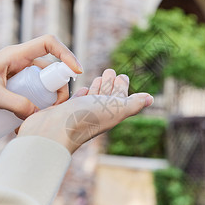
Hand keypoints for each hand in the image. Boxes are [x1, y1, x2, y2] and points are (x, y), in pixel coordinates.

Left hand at [0, 35, 81, 130]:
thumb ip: (16, 104)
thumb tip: (39, 116)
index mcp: (15, 54)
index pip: (49, 44)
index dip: (66, 55)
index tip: (76, 73)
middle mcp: (18, 62)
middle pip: (49, 69)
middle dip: (58, 87)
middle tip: (56, 107)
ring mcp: (15, 74)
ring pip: (41, 84)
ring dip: (46, 100)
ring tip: (40, 118)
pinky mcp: (10, 86)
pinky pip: (30, 93)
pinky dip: (34, 105)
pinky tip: (26, 122)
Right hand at [17, 69, 153, 153]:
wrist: (54, 132)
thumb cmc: (85, 119)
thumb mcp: (114, 109)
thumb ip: (132, 104)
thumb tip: (150, 98)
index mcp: (110, 113)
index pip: (119, 97)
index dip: (122, 86)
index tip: (123, 76)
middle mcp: (96, 113)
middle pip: (106, 96)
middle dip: (109, 84)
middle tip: (110, 72)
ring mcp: (79, 112)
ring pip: (91, 98)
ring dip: (96, 88)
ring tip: (98, 78)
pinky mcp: (64, 111)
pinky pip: (75, 100)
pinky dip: (81, 94)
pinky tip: (82, 90)